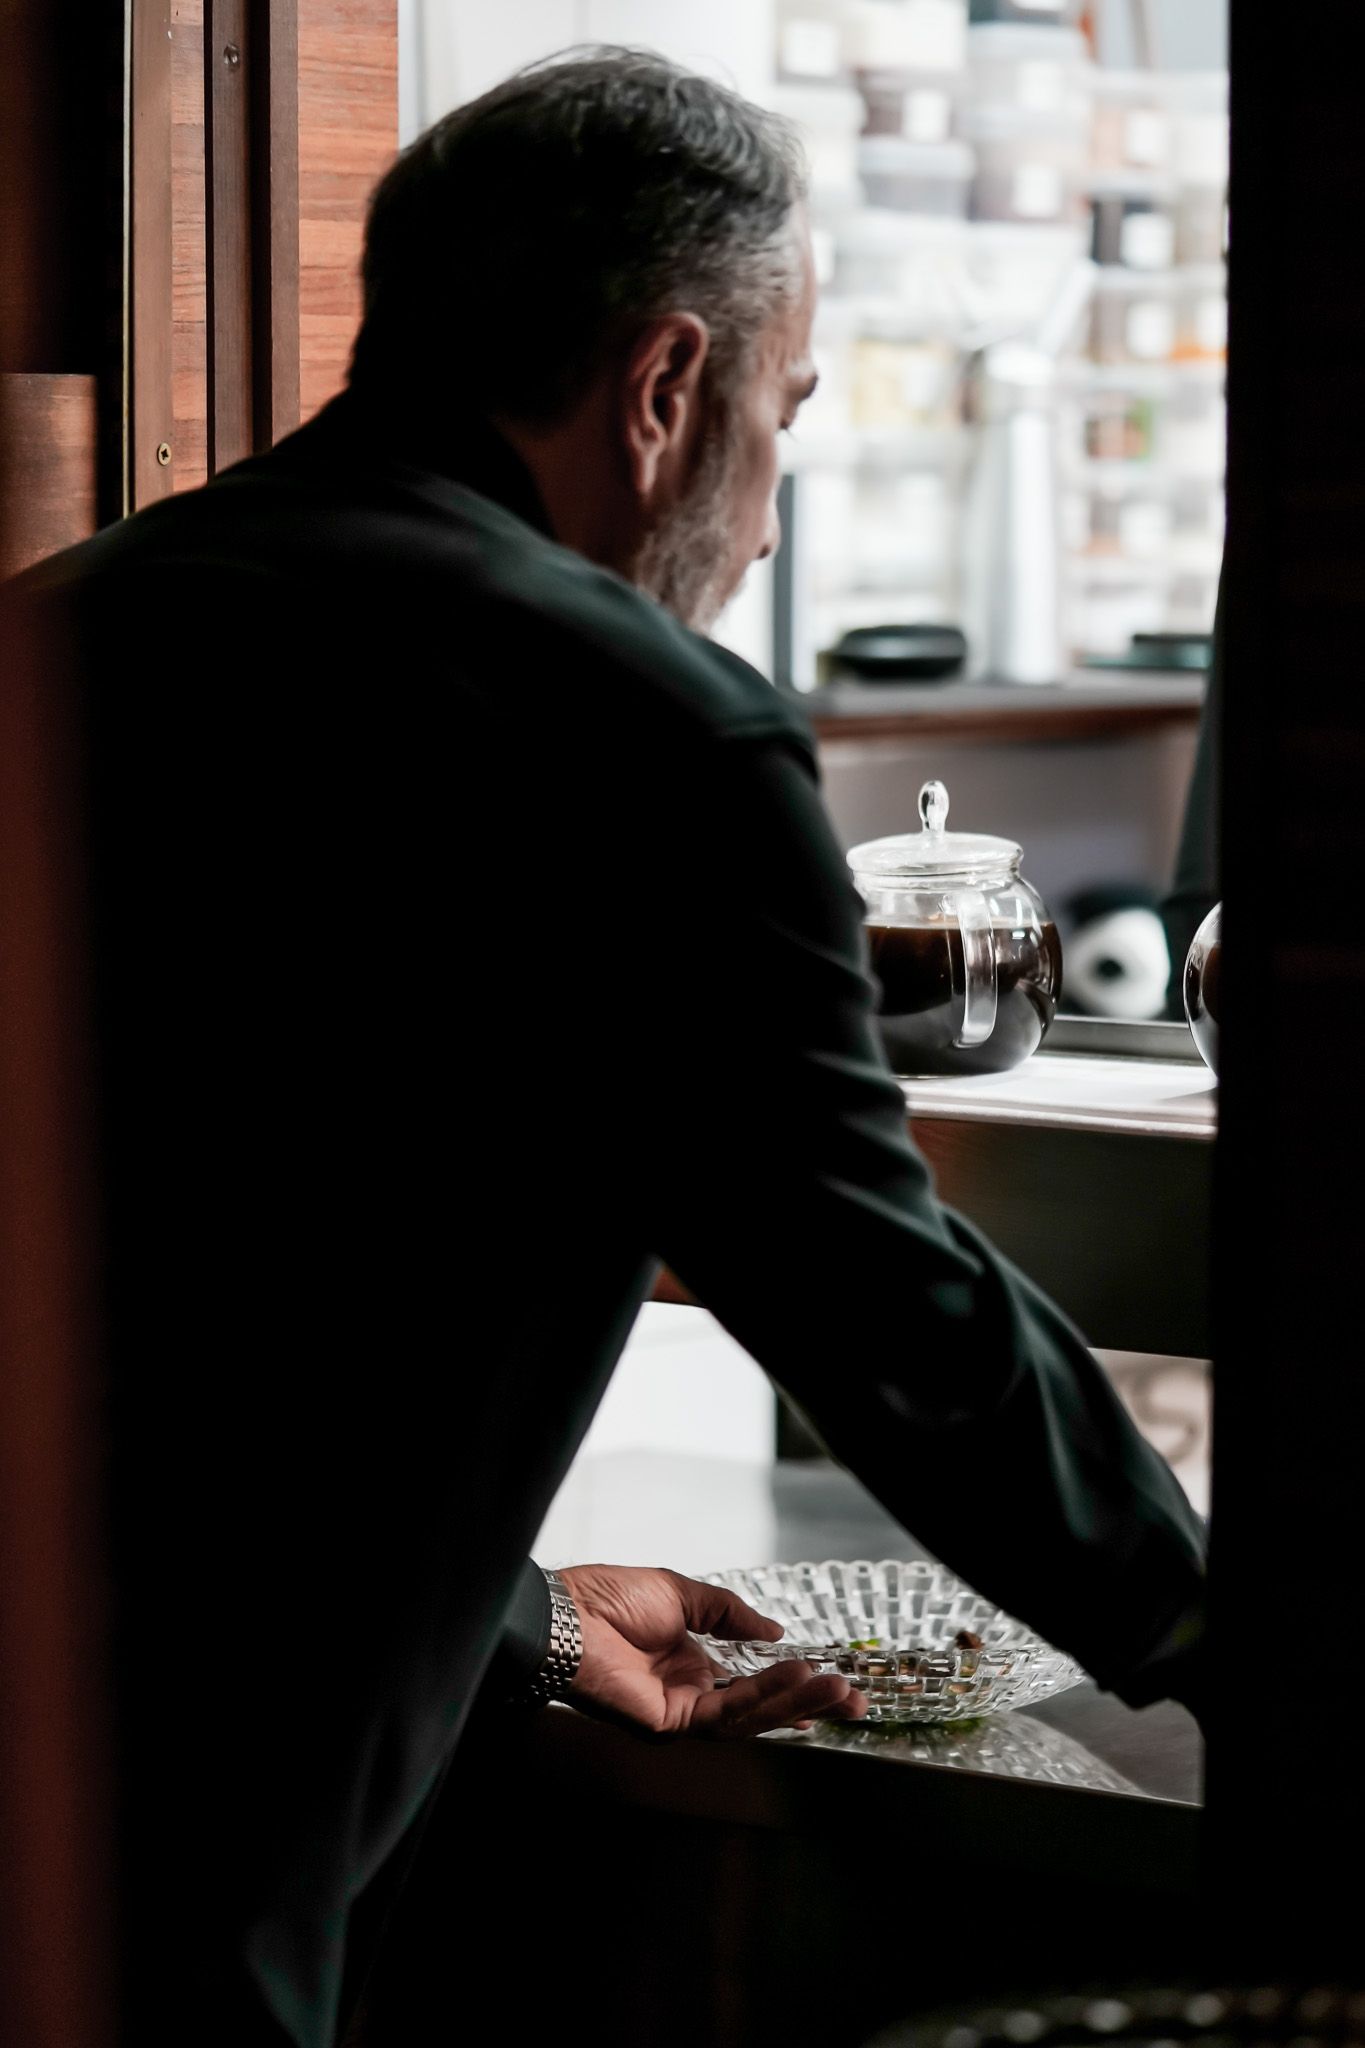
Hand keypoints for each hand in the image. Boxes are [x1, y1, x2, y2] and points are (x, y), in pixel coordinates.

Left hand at [557, 1563, 866, 1738]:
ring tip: (836, 1688)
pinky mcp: (671, 1723)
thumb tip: (775, 1630)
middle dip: (808, 1705)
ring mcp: (682, 1711)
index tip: (831, 1685)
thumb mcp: (681, 1593)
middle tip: (854, 1701)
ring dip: (796, 1701)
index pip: (751, 1683)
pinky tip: (796, 1678)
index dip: (791, 1686)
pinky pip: (726, 1714)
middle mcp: (691, 1692)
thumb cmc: (609, 1598)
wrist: (567, 1613)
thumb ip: (729, 1614)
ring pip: (751, 1715)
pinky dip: (763, 1697)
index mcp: (691, 1663)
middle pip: (760, 1707)